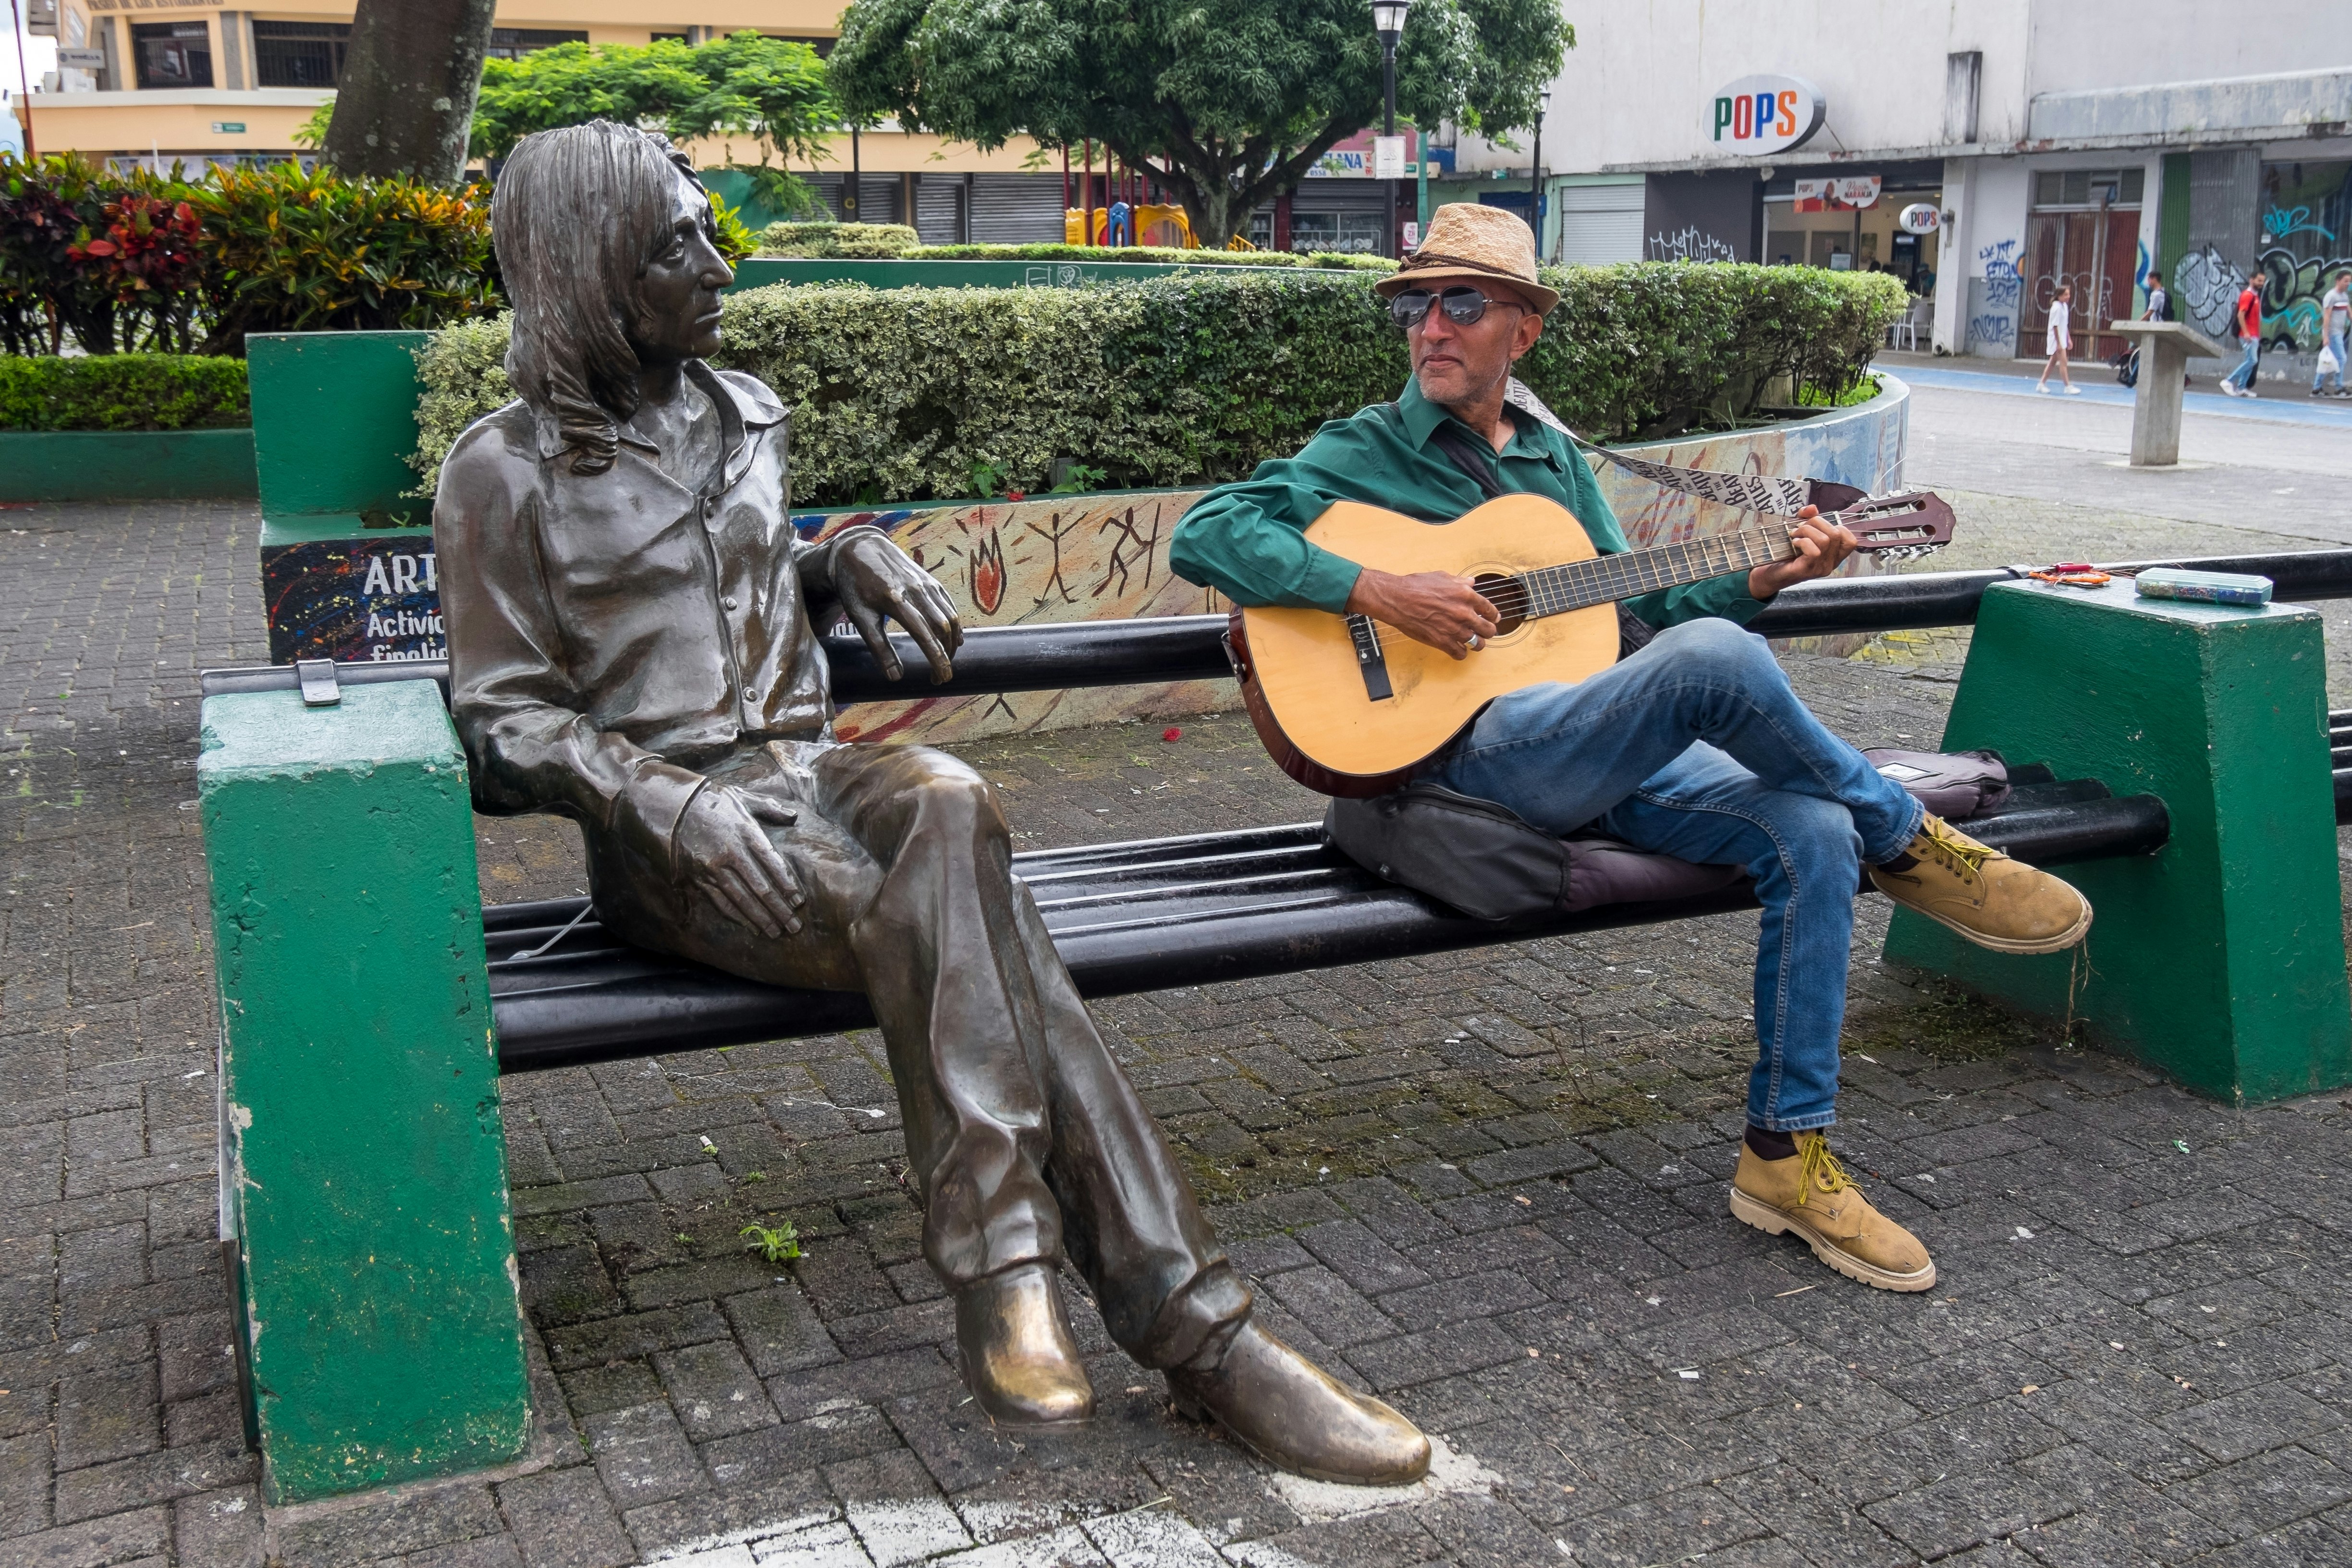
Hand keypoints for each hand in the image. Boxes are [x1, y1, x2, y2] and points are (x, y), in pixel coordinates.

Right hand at [675, 785, 805, 937]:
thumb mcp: (742, 797)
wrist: (671, 806)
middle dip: (779, 909)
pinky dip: (737, 916)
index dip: (787, 883)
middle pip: (760, 886)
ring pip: (741, 899)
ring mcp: (713, 867)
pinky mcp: (699, 877)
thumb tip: (793, 816)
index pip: (772, 862)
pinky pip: (721, 901)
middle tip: (794, 927)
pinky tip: (751, 926)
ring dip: (760, 918)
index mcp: (745, 831)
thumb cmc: (712, 800)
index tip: (799, 901)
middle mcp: (730, 852)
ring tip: (776, 932)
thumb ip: (769, 808)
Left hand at [832, 529, 962, 682]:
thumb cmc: (855, 586)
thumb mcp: (860, 618)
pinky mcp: (930, 580)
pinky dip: (954, 625)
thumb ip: (878, 647)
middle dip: (945, 656)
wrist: (859, 548)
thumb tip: (896, 678)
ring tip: (945, 662)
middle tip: (939, 679)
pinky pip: (948, 605)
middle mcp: (915, 590)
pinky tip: (954, 640)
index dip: (936, 659)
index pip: (924, 634)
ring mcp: (925, 583)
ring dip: (951, 643)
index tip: (942, 679)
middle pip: (942, 628)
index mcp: (894, 600)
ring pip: (949, 617)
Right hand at [1347, 567, 1498, 659]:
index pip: (1489, 609)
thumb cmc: (1415, 586)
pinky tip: (1458, 649)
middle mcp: (1463, 613)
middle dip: (1488, 631)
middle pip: (1488, 629)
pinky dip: (1461, 653)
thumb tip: (1470, 582)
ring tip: (1473, 643)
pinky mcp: (1442, 642)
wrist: (1397, 599)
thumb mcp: (1441, 577)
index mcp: (1465, 595)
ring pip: (1477, 644)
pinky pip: (1460, 654)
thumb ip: (1459, 581)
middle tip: (1484, 632)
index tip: (1493, 619)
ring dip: (1477, 644)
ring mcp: (1454, 629)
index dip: (1493, 616)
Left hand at [1747, 506, 1857, 599]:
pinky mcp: (1807, 570)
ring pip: (1825, 540)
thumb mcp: (1801, 532)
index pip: (1851, 540)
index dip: (1836, 526)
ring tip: (1795, 534)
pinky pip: (1814, 551)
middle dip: (1817, 522)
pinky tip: (1794, 543)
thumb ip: (1808, 518)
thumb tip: (1812, 508)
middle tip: (1801, 527)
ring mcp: (1820, 568)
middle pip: (1836, 534)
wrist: (1770, 574)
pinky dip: (1803, 542)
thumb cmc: (1786, 553)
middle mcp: (1831, 563)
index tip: (1817, 525)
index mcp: (1834, 555)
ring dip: (1807, 531)